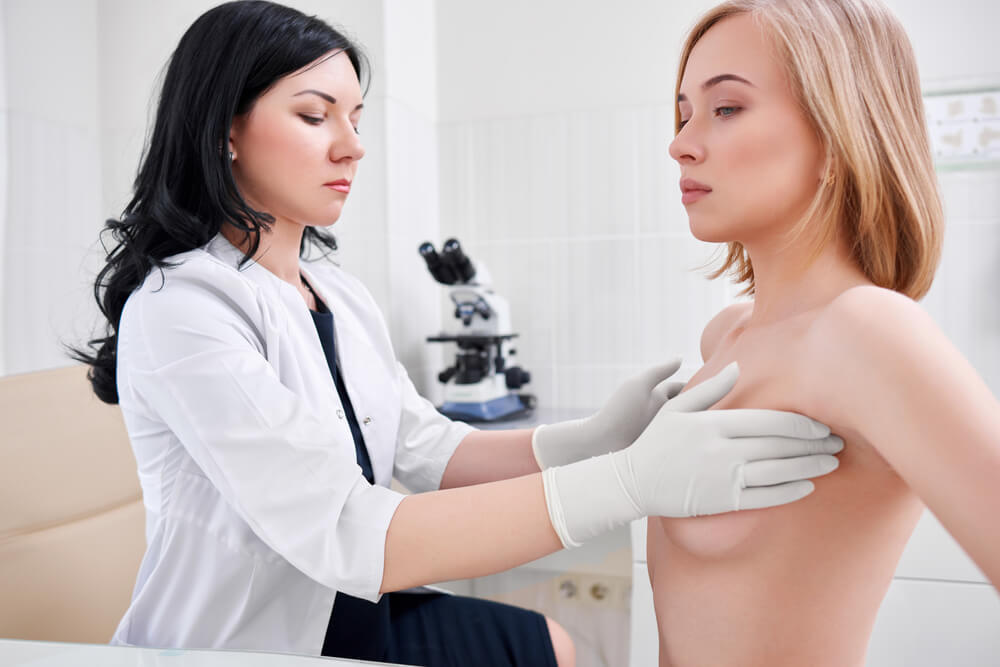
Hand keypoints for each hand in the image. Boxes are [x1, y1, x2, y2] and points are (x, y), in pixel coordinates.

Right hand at [541, 363, 843, 546]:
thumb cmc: (654, 442)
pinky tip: (807, 487)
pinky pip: (764, 497)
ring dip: (809, 467)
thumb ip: (710, 389)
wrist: (631, 482)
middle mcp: (723, 450)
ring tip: (831, 463)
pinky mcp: (722, 501)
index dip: (802, 424)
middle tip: (839, 442)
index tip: (823, 424)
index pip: (771, 422)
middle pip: (781, 445)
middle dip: (814, 444)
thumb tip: (737, 367)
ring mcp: (724, 477)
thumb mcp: (676, 408)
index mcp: (715, 424)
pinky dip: (789, 492)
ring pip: (778, 471)